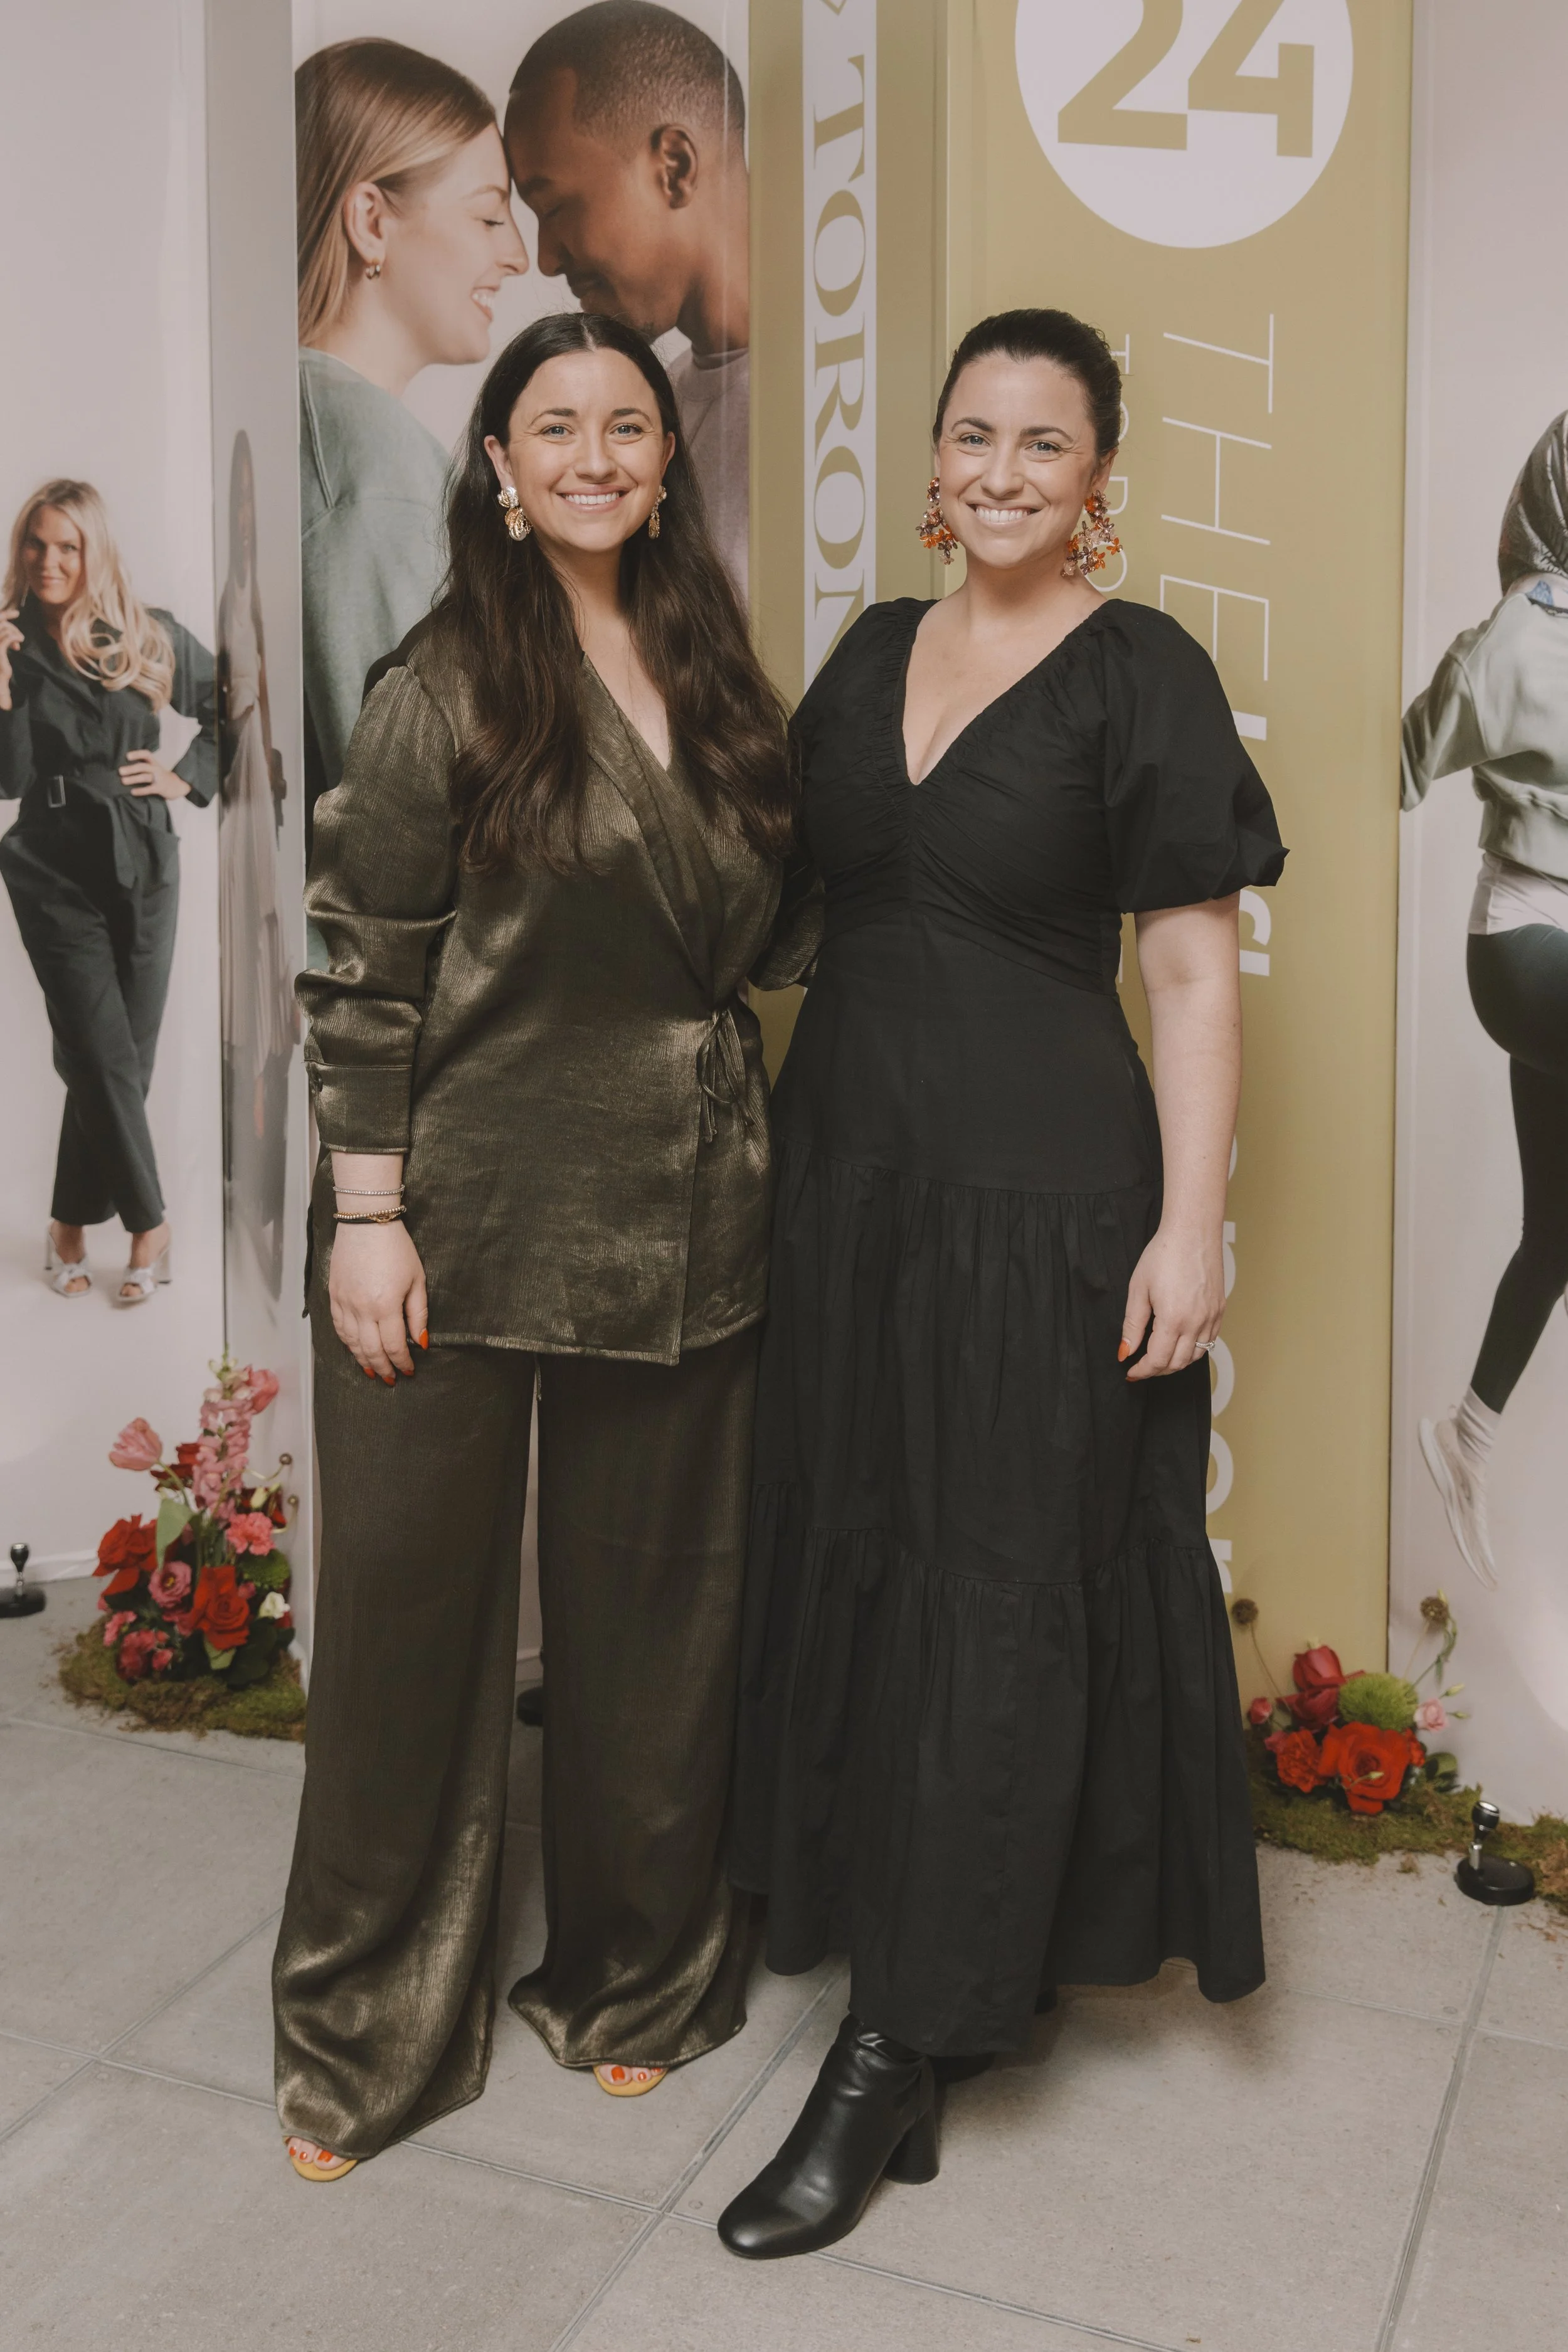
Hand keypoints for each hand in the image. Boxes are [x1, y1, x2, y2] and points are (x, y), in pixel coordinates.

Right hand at [0, 604, 21, 712]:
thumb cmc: (1, 667)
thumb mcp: (3, 651)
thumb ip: (5, 640)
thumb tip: (16, 635)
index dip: (5, 614)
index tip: (16, 613)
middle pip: (1, 624)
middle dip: (12, 627)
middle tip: (20, 637)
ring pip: (4, 629)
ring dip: (15, 633)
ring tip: (20, 640)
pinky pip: (8, 637)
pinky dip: (16, 637)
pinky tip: (20, 642)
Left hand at [120, 749, 190, 799]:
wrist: (178, 786)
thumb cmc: (162, 777)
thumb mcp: (156, 769)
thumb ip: (145, 767)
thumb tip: (126, 768)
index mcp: (154, 763)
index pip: (146, 754)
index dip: (137, 754)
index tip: (127, 756)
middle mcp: (157, 769)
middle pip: (143, 767)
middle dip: (131, 769)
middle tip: (120, 771)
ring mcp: (159, 779)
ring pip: (144, 777)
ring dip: (133, 779)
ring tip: (123, 781)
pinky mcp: (160, 788)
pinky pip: (149, 789)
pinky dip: (141, 790)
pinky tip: (133, 792)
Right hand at [328, 1220, 427, 1381]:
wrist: (366, 1222)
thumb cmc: (397, 1248)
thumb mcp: (417, 1279)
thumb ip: (418, 1313)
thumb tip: (421, 1341)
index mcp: (385, 1305)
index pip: (393, 1346)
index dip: (402, 1362)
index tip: (409, 1371)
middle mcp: (361, 1308)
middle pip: (371, 1349)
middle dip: (383, 1367)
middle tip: (391, 1379)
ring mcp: (344, 1302)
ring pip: (351, 1342)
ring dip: (363, 1360)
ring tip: (374, 1370)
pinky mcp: (333, 1295)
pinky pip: (338, 1327)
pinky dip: (347, 1342)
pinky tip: (355, 1349)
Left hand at [1120, 1222, 1223, 1381]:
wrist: (1193, 1231)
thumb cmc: (1163, 1254)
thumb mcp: (1138, 1289)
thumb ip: (1132, 1325)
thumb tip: (1125, 1351)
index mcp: (1173, 1319)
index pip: (1158, 1360)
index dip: (1142, 1371)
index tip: (1131, 1372)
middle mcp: (1196, 1322)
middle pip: (1177, 1364)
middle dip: (1157, 1370)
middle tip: (1142, 1366)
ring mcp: (1212, 1317)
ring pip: (1195, 1356)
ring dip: (1176, 1362)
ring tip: (1159, 1356)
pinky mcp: (1220, 1310)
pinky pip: (1209, 1340)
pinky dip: (1193, 1349)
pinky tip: (1180, 1342)